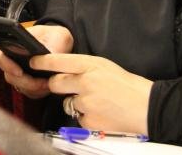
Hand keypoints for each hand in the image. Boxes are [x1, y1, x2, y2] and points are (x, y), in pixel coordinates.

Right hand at [0, 25, 73, 99]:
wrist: (60, 44)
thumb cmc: (54, 36)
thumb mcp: (55, 35)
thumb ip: (50, 44)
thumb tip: (48, 55)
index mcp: (12, 43)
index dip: (5, 64)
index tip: (19, 71)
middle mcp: (12, 59)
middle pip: (9, 75)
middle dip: (25, 81)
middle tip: (41, 81)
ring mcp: (18, 73)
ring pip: (19, 86)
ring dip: (34, 87)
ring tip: (47, 82)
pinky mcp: (27, 84)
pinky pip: (29, 93)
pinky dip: (39, 91)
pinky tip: (48, 84)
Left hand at [34, 53, 152, 134]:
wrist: (147, 107)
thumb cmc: (129, 86)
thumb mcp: (106, 66)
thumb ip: (84, 67)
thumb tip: (67, 70)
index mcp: (90, 65)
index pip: (58, 61)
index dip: (43, 62)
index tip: (34, 62)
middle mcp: (85, 82)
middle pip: (55, 83)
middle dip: (58, 85)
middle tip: (70, 87)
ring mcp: (85, 103)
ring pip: (67, 103)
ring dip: (76, 103)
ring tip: (97, 102)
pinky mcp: (88, 120)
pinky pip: (78, 118)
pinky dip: (86, 117)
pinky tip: (101, 113)